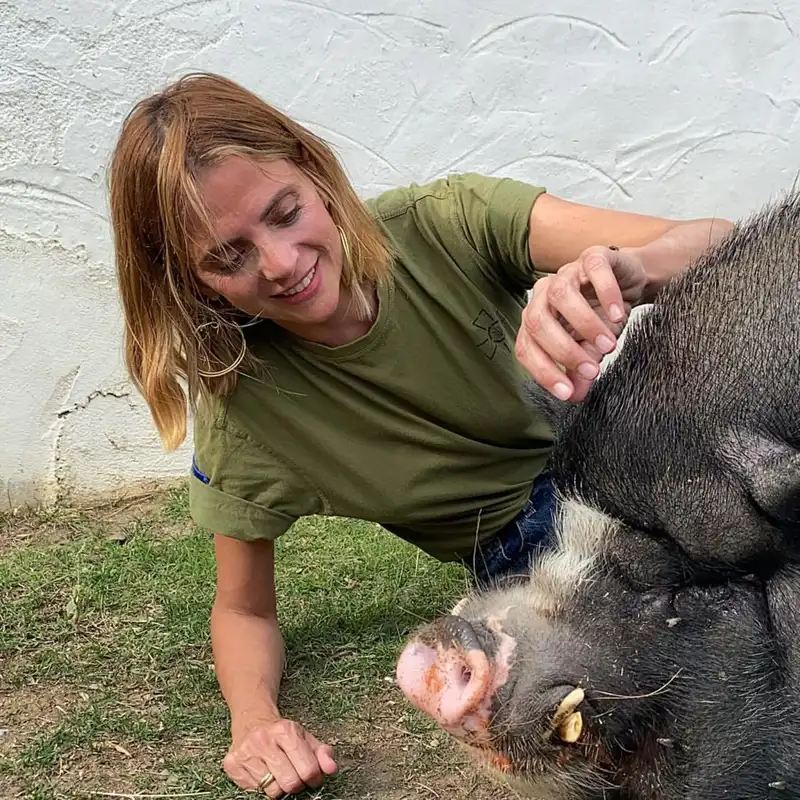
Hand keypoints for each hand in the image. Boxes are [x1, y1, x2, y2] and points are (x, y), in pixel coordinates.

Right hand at [223, 717, 337, 796]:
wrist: (251, 719)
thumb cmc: (282, 733)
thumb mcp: (305, 737)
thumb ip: (322, 753)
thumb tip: (332, 768)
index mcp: (285, 731)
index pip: (308, 770)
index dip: (314, 778)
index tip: (311, 776)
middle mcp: (263, 740)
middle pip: (290, 783)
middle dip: (296, 784)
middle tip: (294, 775)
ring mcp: (245, 753)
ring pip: (271, 791)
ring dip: (278, 786)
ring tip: (277, 772)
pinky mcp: (232, 764)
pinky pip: (254, 791)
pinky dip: (261, 786)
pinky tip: (262, 771)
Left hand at [515, 245, 647, 402]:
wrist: (630, 283)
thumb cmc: (603, 317)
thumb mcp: (591, 349)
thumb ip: (579, 371)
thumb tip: (574, 397)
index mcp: (536, 319)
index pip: (526, 348)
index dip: (543, 372)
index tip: (567, 393)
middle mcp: (544, 295)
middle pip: (537, 322)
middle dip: (563, 351)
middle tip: (591, 370)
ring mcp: (566, 272)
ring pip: (561, 295)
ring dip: (584, 324)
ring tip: (608, 346)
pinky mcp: (593, 256)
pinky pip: (594, 270)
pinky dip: (605, 293)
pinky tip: (618, 314)